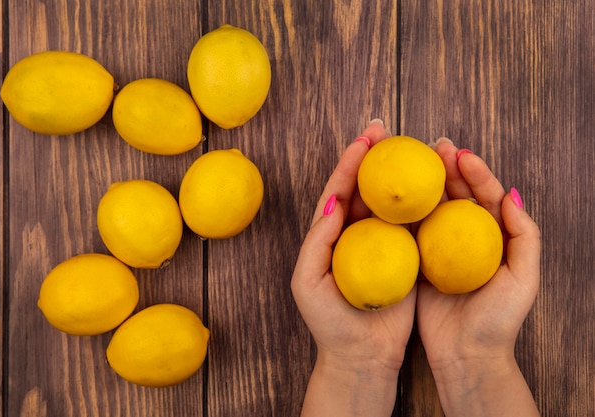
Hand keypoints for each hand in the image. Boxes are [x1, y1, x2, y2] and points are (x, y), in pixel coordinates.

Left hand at [291, 120, 415, 415]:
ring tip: (413, 148)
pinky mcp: (405, 259)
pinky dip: (421, 205)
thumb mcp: (308, 281)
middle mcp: (355, 235)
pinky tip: (434, 186)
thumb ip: (318, 241)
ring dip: (400, 175)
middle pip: (365, 188)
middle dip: (373, 157)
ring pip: (391, 202)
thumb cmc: (329, 322)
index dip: (349, 163)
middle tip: (385, 129)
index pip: (338, 191)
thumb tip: (332, 202)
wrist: (361, 357)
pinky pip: (413, 227)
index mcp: (330, 235)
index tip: (363, 139)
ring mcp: (381, 245)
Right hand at [416, 139, 540, 415]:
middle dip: (447, 168)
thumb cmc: (498, 320)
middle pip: (457, 196)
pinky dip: (404, 212)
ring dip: (425, 184)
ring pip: (432, 209)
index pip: (486, 196)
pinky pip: (410, 232)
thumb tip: (512, 195)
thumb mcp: (523, 279)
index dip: (476, 172)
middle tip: (435, 146)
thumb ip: (524, 237)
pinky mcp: (417, 262)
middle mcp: (466, 240)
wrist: (465, 355)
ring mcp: (440, 250)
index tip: (462, 154)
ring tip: (414, 161)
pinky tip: (394, 196)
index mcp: (493, 239)